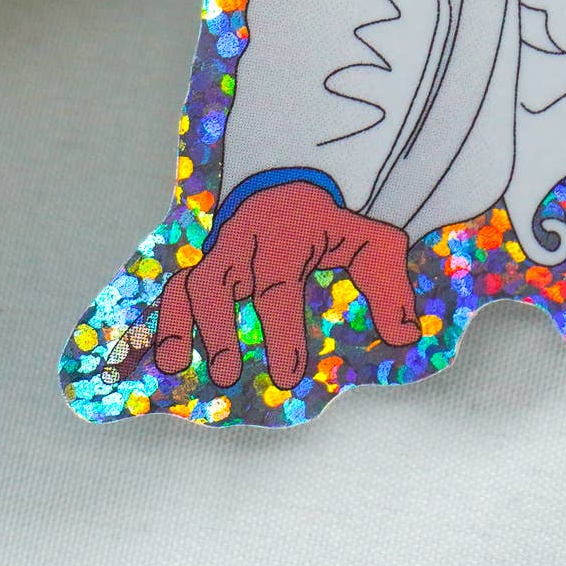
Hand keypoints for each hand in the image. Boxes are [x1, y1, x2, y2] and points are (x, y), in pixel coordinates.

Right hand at [154, 182, 420, 387]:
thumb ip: (389, 287)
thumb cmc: (333, 228)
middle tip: (227, 374)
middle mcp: (243, 245)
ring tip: (176, 367)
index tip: (288, 376)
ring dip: (178, 326)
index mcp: (285, 237)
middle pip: (217, 281)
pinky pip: (172, 293)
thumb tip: (407, 335)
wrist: (291, 188)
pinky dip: (163, 324)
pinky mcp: (199, 270)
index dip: (282, 332)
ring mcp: (217, 256)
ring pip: (186, 285)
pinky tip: (159, 362)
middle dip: (218, 328)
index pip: (278, 285)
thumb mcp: (370, 244)